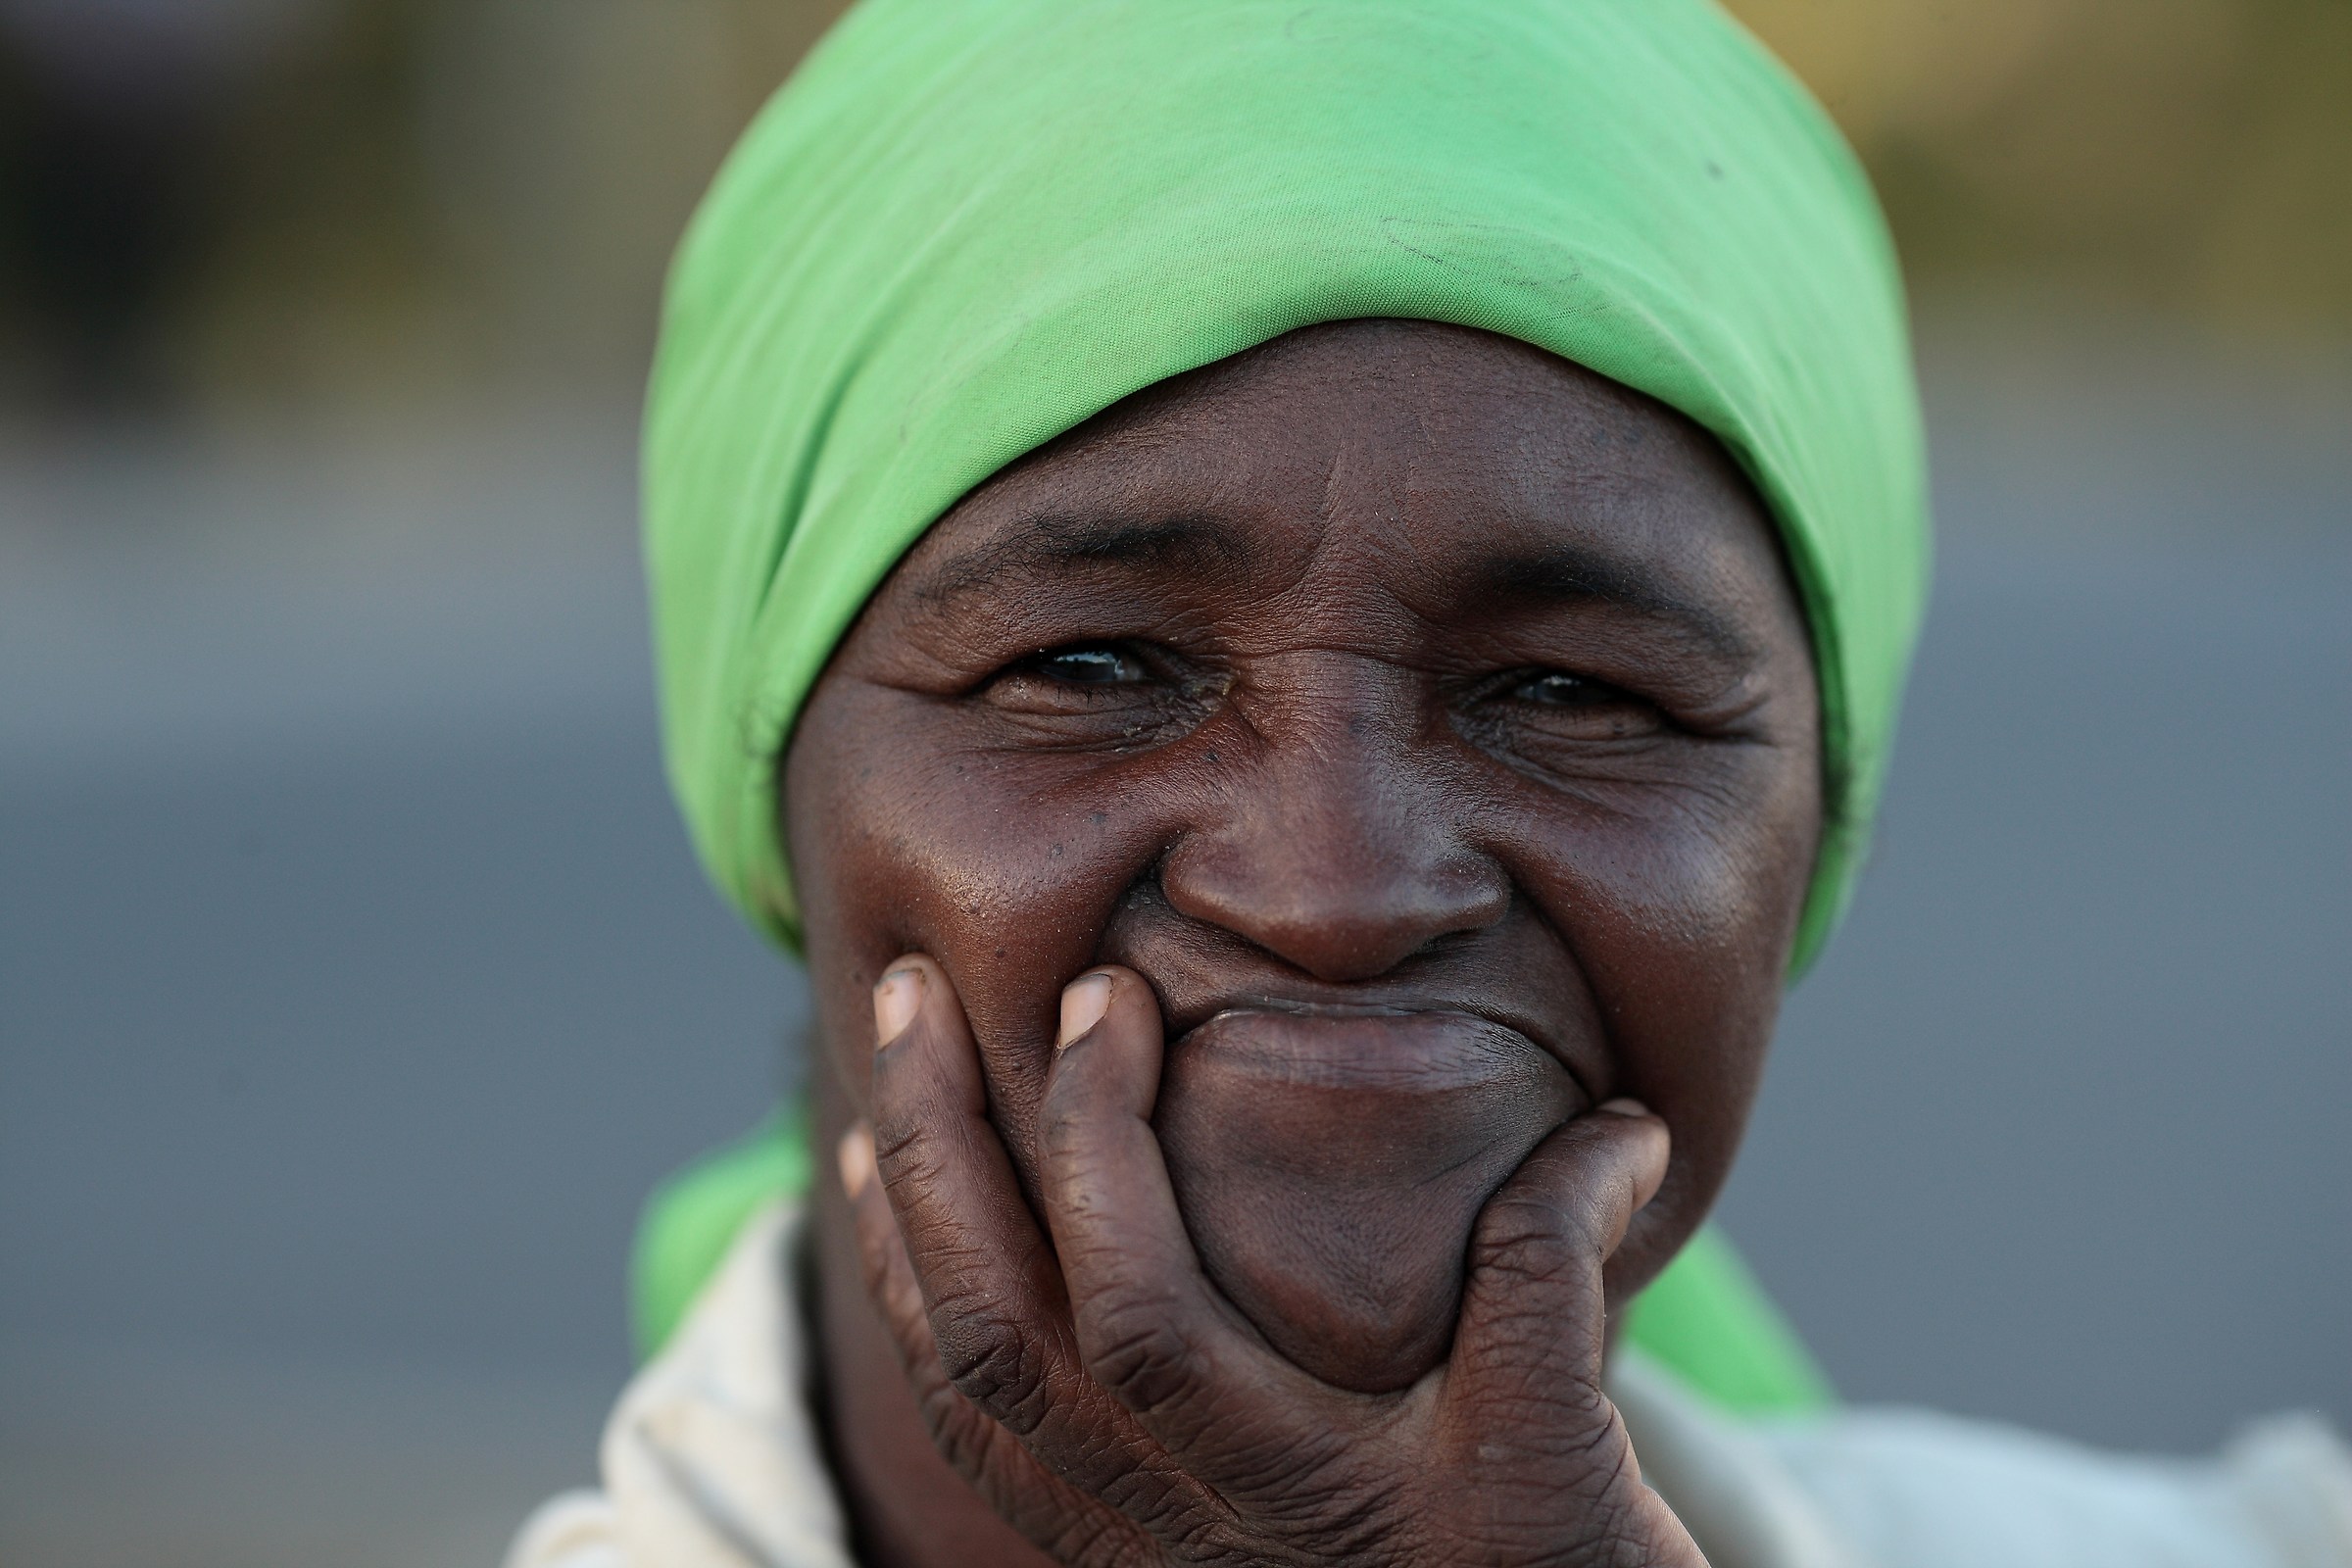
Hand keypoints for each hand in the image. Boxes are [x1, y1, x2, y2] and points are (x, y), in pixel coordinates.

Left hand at [840, 955, 1701, 1567]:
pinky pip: (974, 1429)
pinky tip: (905, 1221)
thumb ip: (1568, 1264)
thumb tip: (1622, 1124)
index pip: (1136, 1308)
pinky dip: (921, 1309)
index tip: (1106, 996)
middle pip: (999, 1332)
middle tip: (912, 989)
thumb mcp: (1572, 1432)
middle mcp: (1174, 1530)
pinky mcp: (1111, 1545)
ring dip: (905, 1216)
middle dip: (942, 1144)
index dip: (1098, 1141)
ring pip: (964, 1382)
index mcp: (1283, 1487)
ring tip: (886, 1076)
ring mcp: (1128, 1546)